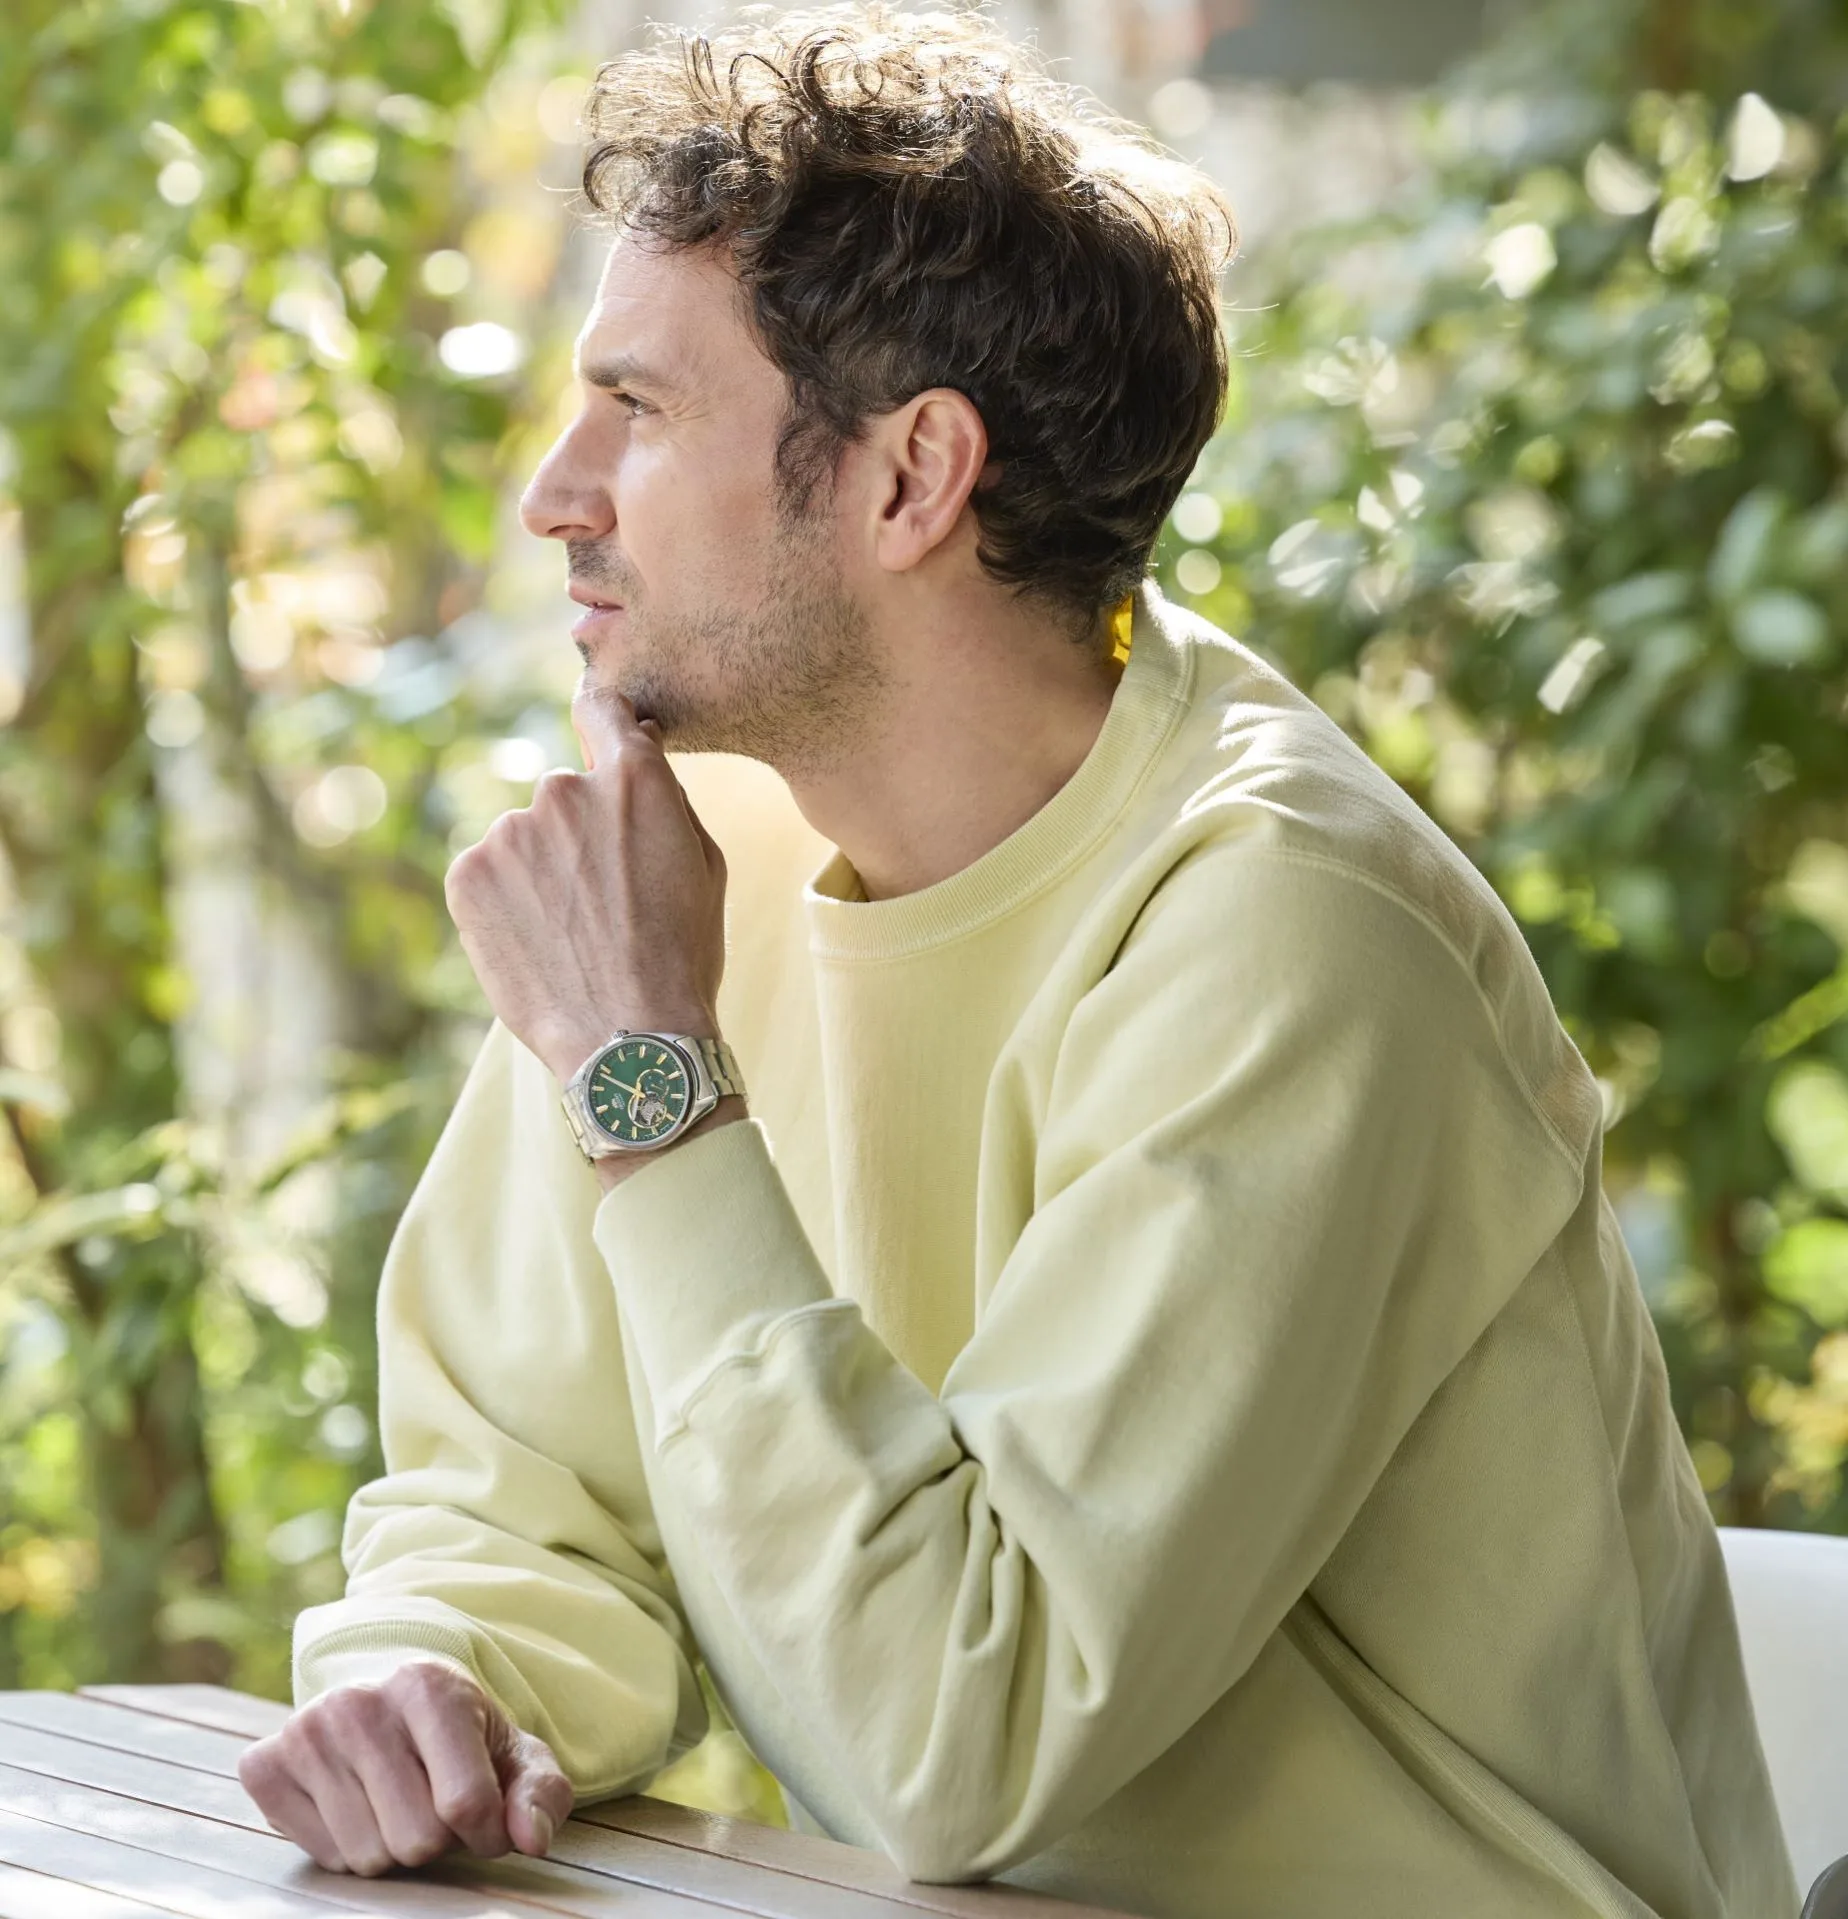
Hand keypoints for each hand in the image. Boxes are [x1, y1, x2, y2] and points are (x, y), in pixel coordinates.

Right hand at [237, 1660, 572, 1876]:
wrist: (388, 1698)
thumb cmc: (462, 1736)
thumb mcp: (515, 1753)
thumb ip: (540, 1794)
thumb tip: (531, 1838)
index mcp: (427, 1685)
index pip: (465, 1804)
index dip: (487, 1833)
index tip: (487, 1819)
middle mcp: (358, 1701)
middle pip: (415, 1840)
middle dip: (437, 1839)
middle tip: (433, 1801)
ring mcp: (305, 1731)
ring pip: (367, 1857)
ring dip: (391, 1845)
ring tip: (396, 1800)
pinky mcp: (264, 1764)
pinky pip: (319, 1856)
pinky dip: (343, 1845)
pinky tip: (354, 1802)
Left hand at [444, 684, 728, 1081]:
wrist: (628, 1041)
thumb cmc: (682, 958)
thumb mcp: (705, 866)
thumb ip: (667, 794)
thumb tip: (640, 738)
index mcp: (633, 780)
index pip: (602, 707)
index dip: (603, 722)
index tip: (602, 737)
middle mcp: (564, 789)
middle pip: (565, 792)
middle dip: (579, 832)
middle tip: (602, 900)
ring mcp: (509, 831)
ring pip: (523, 837)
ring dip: (539, 871)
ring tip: (570, 935)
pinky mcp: (466, 874)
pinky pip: (486, 872)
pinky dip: (504, 901)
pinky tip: (537, 944)